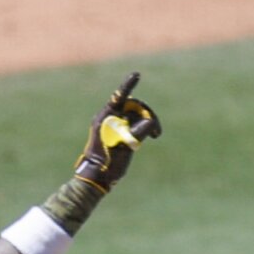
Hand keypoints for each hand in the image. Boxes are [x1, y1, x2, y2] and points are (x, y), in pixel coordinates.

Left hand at [73, 73, 161, 191]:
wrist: (97, 178)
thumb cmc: (106, 163)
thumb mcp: (124, 147)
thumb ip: (138, 132)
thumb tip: (150, 122)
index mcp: (106, 118)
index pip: (119, 97)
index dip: (128, 85)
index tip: (137, 74)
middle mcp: (110, 119)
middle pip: (133, 106)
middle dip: (147, 113)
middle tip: (157, 129)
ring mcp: (115, 126)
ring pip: (136, 115)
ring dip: (148, 122)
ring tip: (157, 134)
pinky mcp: (120, 134)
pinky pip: (135, 124)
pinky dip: (145, 128)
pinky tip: (153, 135)